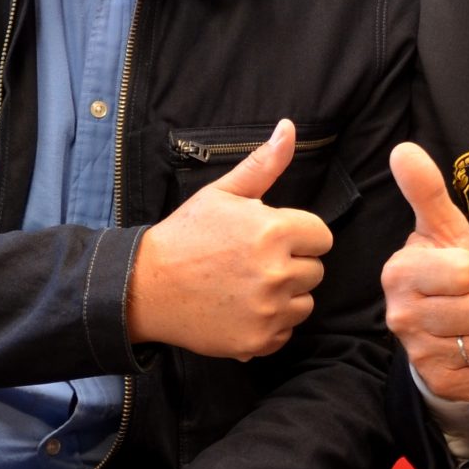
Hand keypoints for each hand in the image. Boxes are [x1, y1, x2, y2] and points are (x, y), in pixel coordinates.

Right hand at [130, 119, 331, 359]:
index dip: (298, 235)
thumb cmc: (186, 235)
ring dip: (285, 296)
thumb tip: (290, 128)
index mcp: (273, 231)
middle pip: (315, 271)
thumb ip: (263, 164)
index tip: (271, 238)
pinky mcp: (259, 340)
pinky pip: (286, 331)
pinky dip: (270, 324)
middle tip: (253, 263)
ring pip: (305, 302)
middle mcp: (277, 272)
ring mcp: (268, 310)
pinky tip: (242, 309)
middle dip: (292, 265)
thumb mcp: (222, 193)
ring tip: (248, 286)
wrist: (147, 287)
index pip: (321, 237)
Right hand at [381, 142, 468, 402]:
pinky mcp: (442, 383)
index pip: (465, 273)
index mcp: (398, 274)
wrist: (440, 332)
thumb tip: (404, 149)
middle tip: (468, 299)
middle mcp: (400, 317)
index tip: (461, 272)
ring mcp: (419, 354)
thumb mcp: (441, 229)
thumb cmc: (445, 272)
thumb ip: (426, 190)